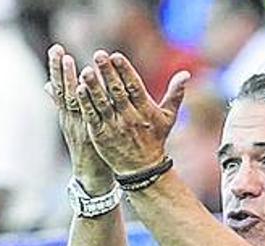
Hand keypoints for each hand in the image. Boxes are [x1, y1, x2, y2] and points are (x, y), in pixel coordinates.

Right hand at [46, 44, 112, 193]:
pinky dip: (81, 99)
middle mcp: (70, 119)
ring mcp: (78, 126)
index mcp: (67, 116)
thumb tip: (47, 86)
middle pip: (61, 90)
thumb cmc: (89, 150)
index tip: (56, 49)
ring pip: (70, 99)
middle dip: (58, 69)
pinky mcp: (88, 134)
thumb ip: (64, 105)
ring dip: (67, 79)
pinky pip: (84, 113)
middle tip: (56, 49)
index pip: (59, 88)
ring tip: (67, 60)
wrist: (93, 178)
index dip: (56, 69)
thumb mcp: (75, 125)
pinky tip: (80, 85)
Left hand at [75, 50, 189, 175]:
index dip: (125, 71)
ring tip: (85, 71)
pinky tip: (79, 90)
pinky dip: (86, 104)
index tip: (116, 56)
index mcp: (145, 110)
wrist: (142, 170)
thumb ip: (175, 94)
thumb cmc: (154, 140)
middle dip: (108, 73)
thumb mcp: (168, 118)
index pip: (134, 86)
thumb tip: (186, 73)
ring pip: (102, 104)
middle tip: (98, 55)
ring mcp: (114, 127)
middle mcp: (129, 118)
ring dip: (94, 87)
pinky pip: (92, 117)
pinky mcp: (100, 136)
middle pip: (117, 92)